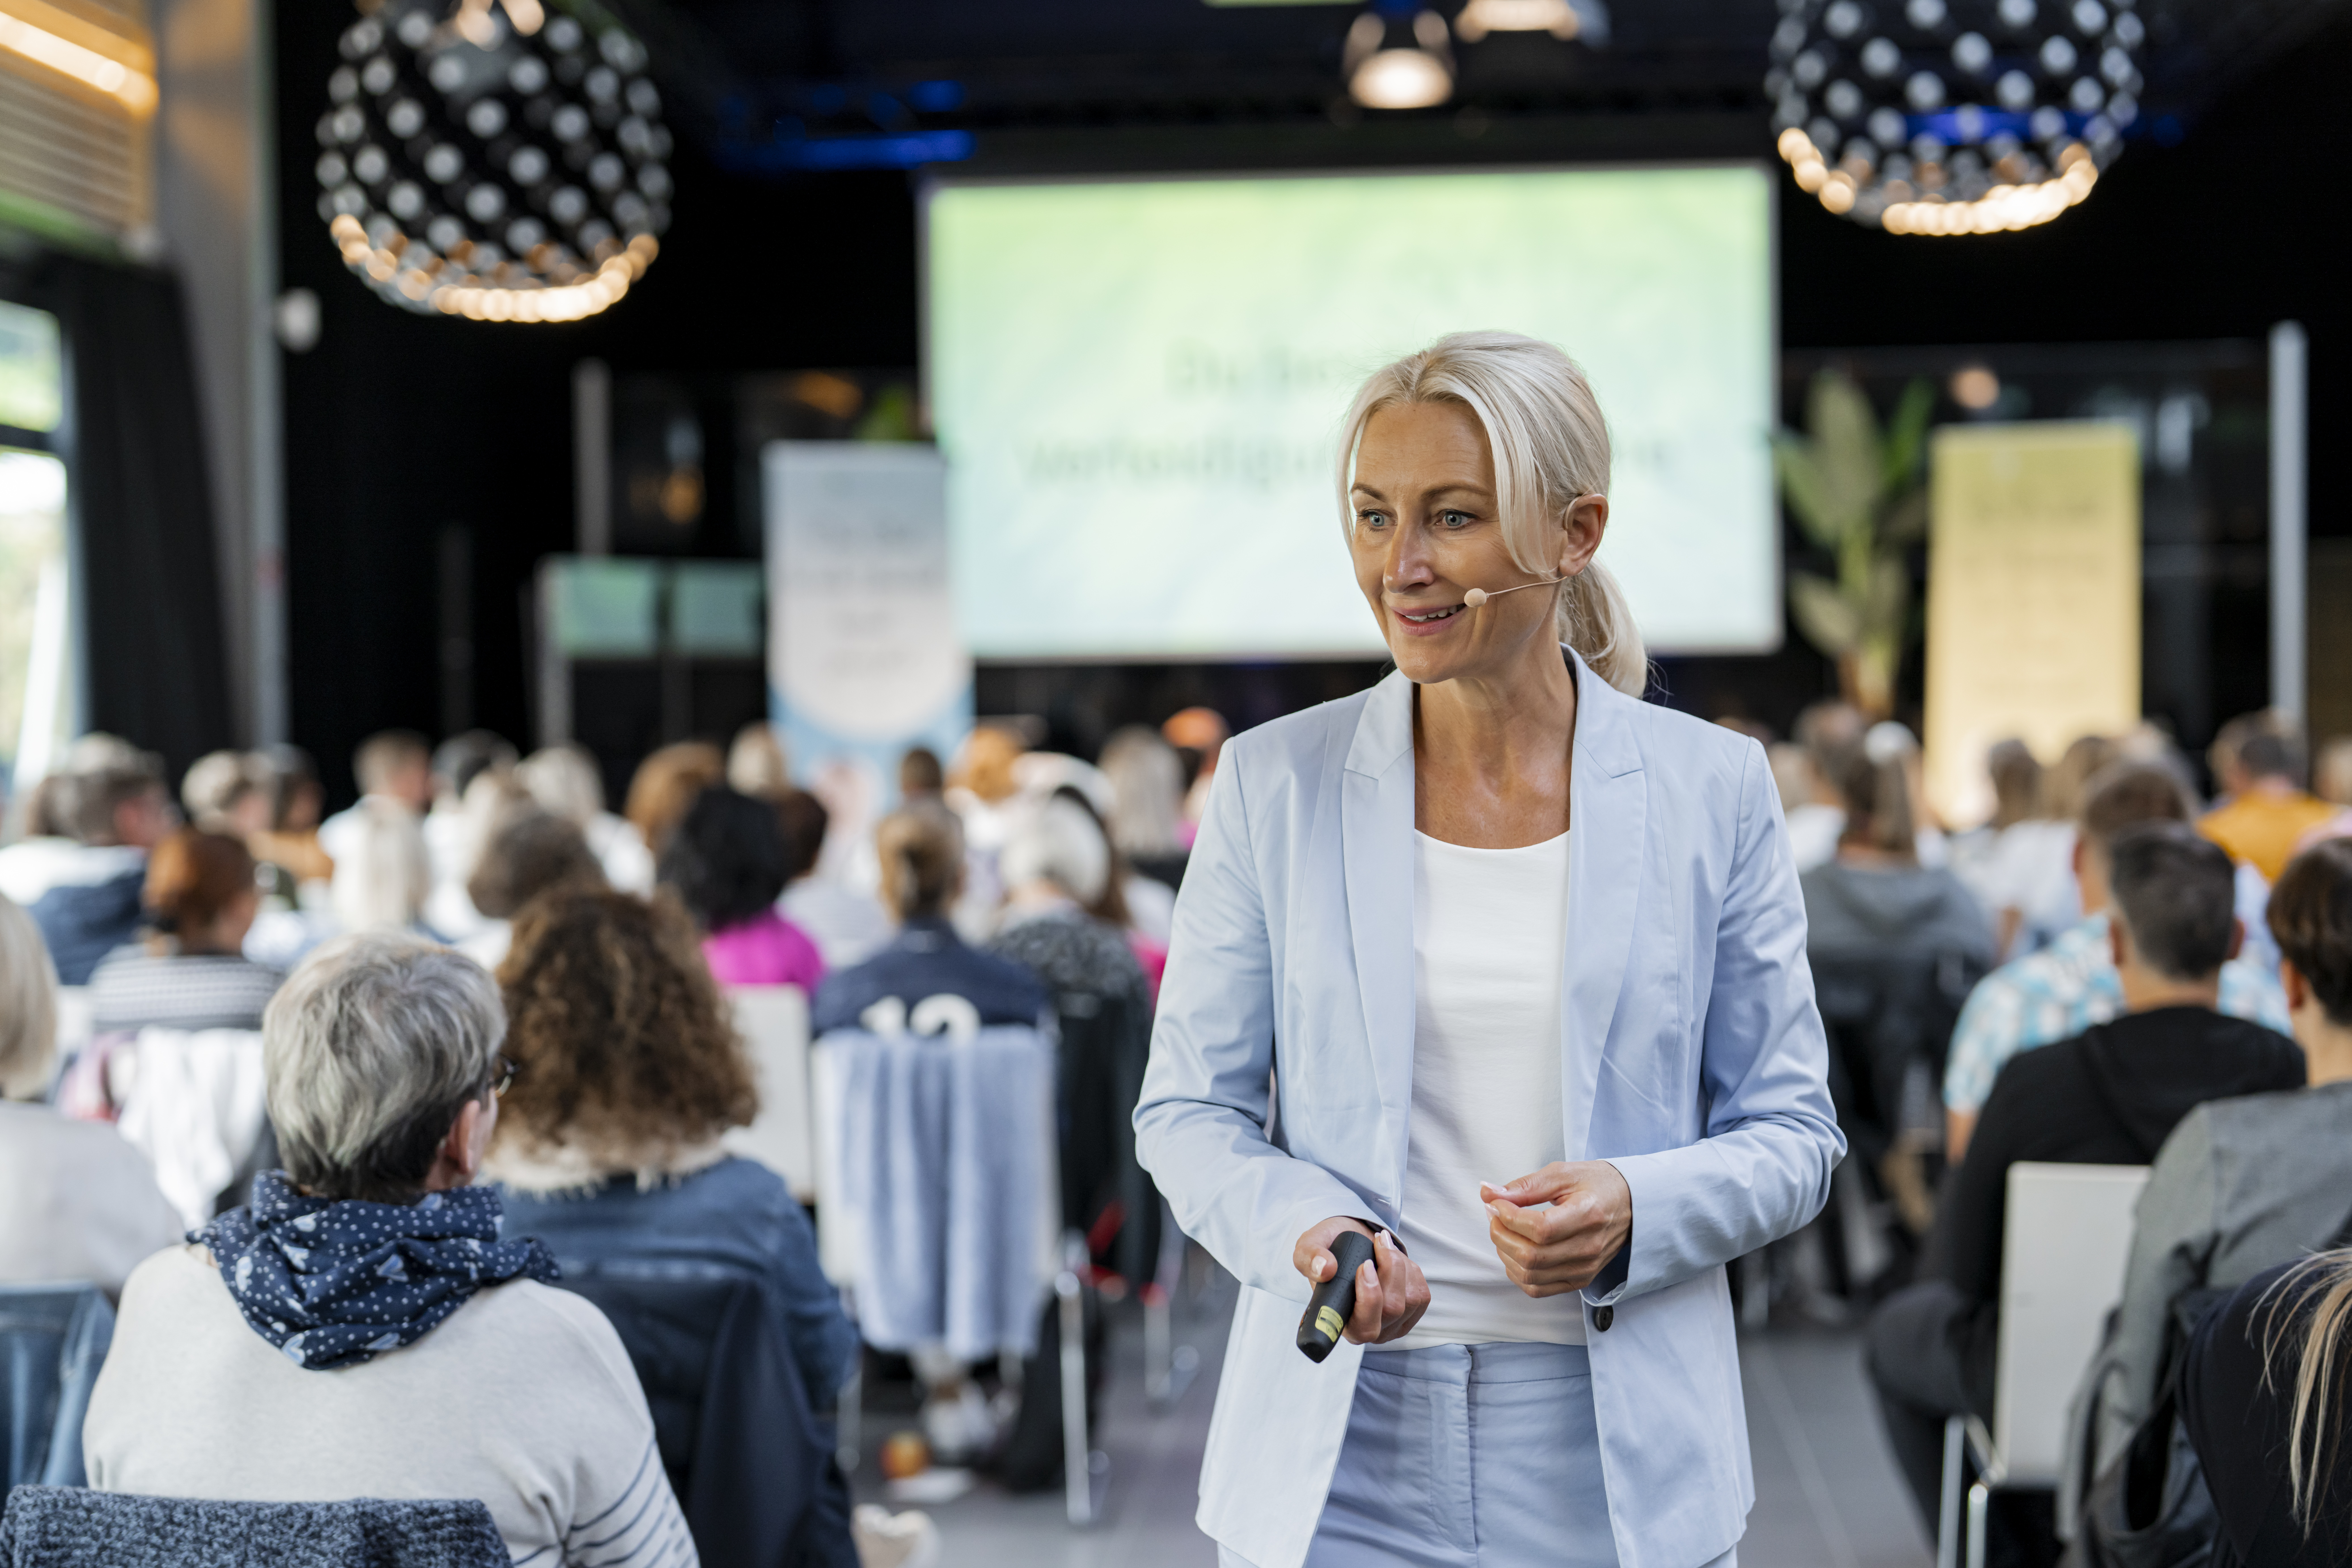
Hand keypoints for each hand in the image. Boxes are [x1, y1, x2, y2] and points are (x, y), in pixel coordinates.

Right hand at [1293, 1217, 1429, 1344]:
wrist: (1351, 1243)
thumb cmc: (1330, 1250)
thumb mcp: (1308, 1247)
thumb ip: (1309, 1258)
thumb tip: (1325, 1270)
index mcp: (1343, 1324)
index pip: (1364, 1328)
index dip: (1369, 1299)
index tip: (1364, 1265)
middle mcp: (1370, 1331)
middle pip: (1392, 1309)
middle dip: (1390, 1268)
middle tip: (1377, 1240)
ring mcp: (1394, 1325)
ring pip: (1410, 1300)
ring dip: (1400, 1264)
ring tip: (1382, 1246)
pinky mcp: (1412, 1313)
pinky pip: (1421, 1293)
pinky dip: (1411, 1270)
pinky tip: (1395, 1260)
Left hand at [1483, 1161, 1632, 1297]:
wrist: (1631, 1204)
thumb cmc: (1598, 1185)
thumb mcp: (1563, 1174)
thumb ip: (1525, 1186)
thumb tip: (1487, 1193)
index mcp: (1588, 1215)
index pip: (1540, 1229)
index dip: (1509, 1217)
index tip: (1497, 1203)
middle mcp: (1589, 1248)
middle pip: (1531, 1255)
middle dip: (1500, 1233)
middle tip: (1495, 1213)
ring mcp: (1585, 1268)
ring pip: (1530, 1275)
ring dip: (1505, 1252)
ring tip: (1504, 1230)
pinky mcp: (1579, 1280)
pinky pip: (1537, 1288)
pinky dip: (1517, 1272)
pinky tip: (1514, 1250)